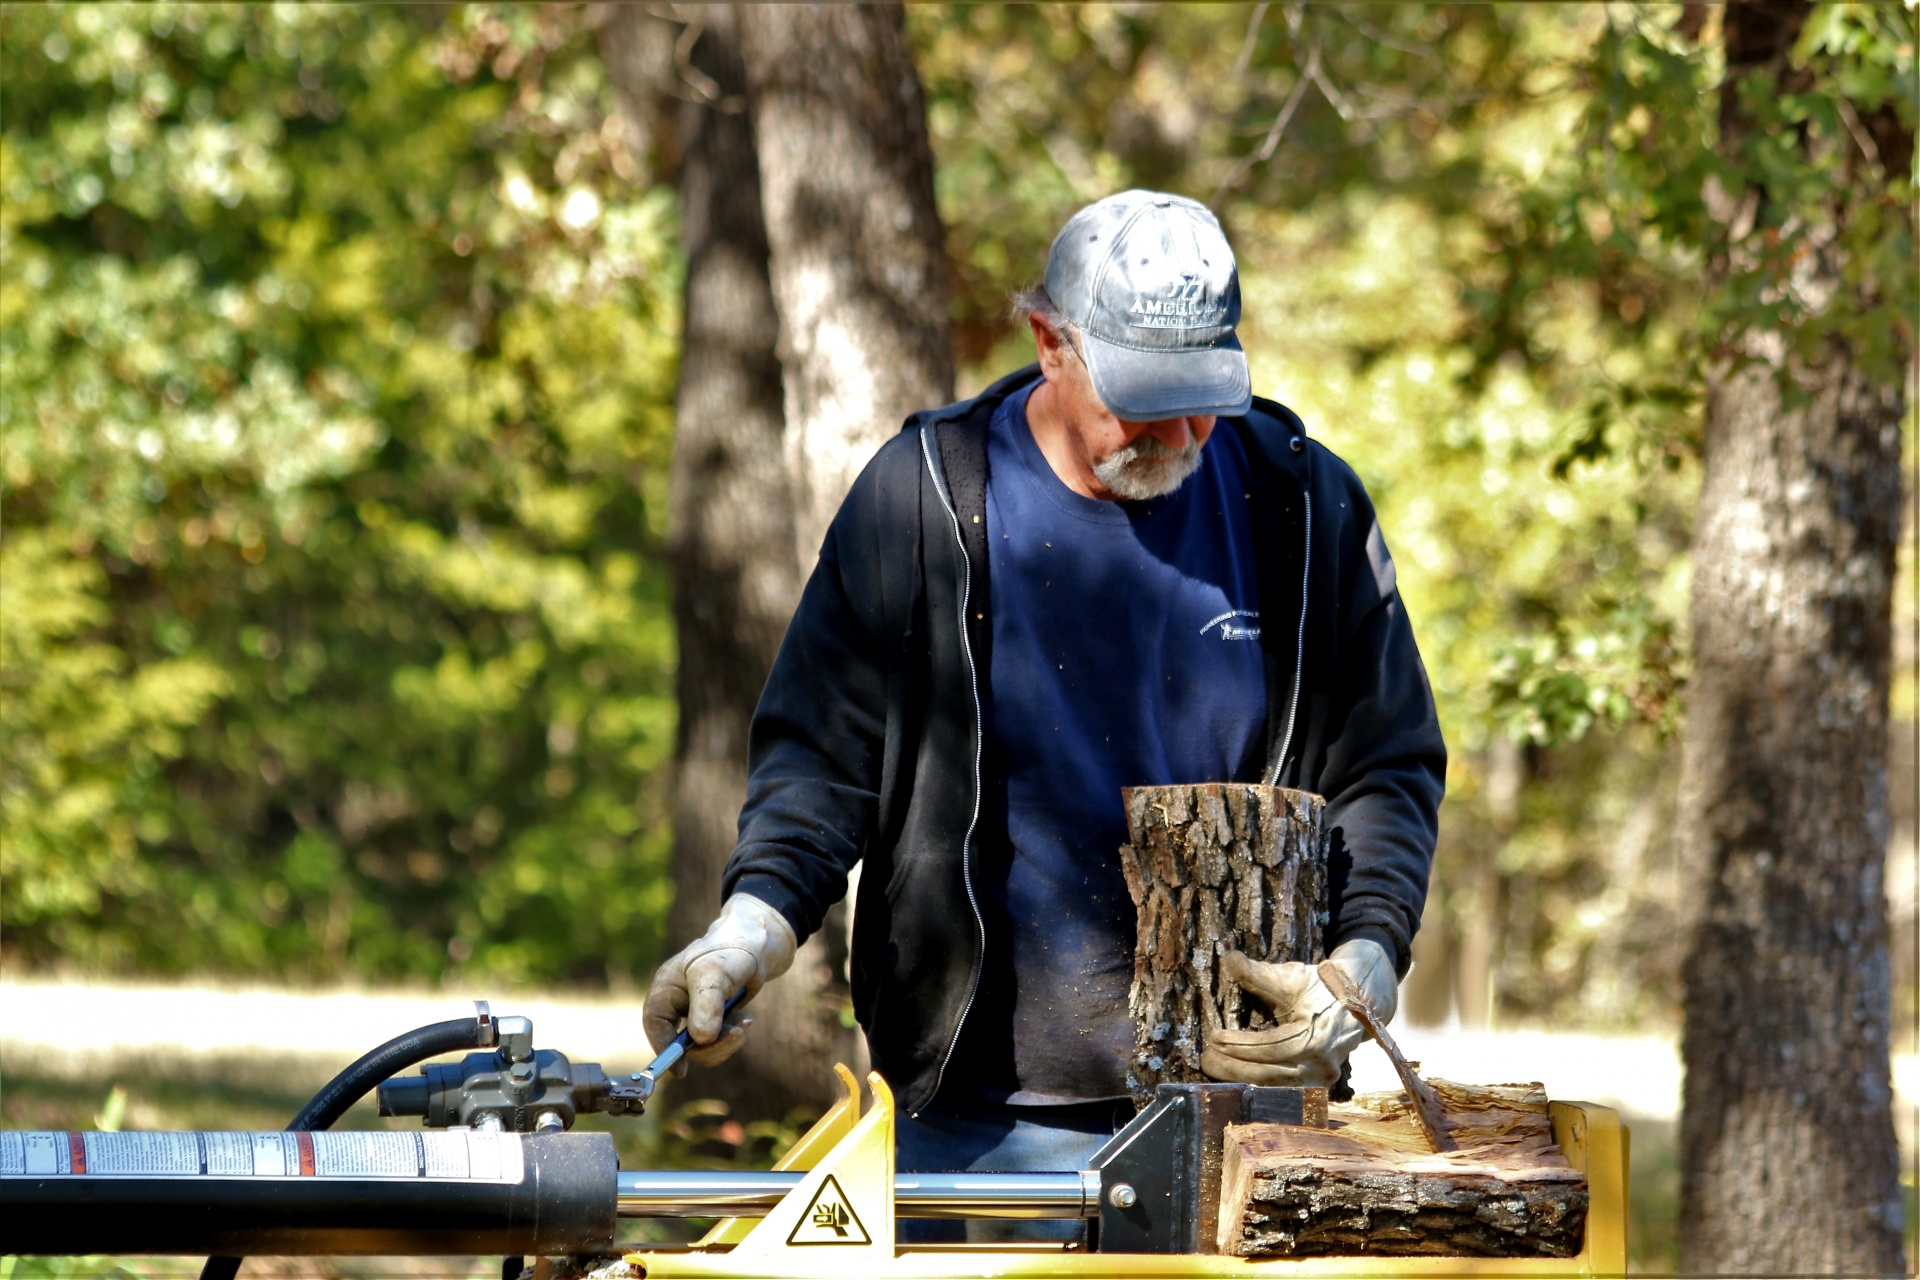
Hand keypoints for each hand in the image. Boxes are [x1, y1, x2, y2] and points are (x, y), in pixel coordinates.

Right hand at [641, 894, 796, 1071]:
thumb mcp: (715, 975)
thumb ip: (706, 1006)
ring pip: (702, 1045)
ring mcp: (696, 1012)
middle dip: (709, 1044)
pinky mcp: (714, 1018)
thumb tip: (700, 1040)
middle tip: (736, 1036)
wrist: (757, 944)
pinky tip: (746, 1018)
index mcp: (666, 989)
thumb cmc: (729, 951)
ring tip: (744, 1023)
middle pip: (681, 1042)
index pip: (655, 1024)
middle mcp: (677, 1003)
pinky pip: (718, 1040)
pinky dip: (733, 1034)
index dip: (664, 1049)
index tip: (681, 1071)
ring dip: (725, 1040)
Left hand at [1199, 938, 1397, 1087]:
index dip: (1240, 1044)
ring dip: (1243, 1079)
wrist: (1355, 1003)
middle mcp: (1323, 1063)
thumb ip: (1258, 973)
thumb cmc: (1320, 988)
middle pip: (1271, 1073)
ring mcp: (1323, 1079)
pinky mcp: (1318, 1086)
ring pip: (1276, 1087)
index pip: (1273, 1046)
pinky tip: (1236, 1079)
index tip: (1214, 1037)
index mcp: (1318, 1035)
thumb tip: (1228, 958)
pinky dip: (1259, 1086)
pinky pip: (1284, 1091)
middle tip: (1206, 1057)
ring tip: (1215, 1067)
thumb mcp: (1291, 977)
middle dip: (1234, 1067)